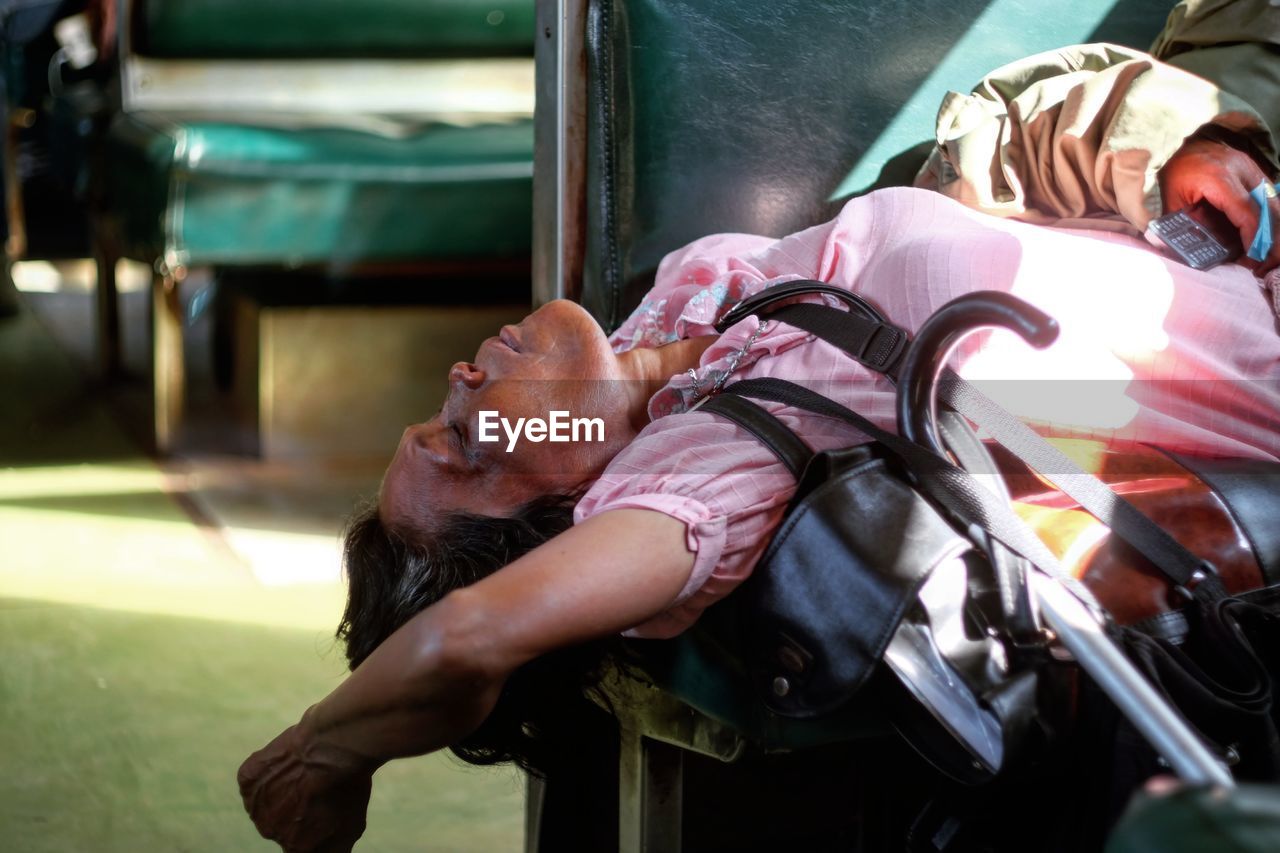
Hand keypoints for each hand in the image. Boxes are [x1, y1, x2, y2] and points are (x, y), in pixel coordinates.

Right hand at [238, 716, 375, 852]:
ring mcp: (255, 805)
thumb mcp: (353, 825)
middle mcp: (271, 833)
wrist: (330, 749)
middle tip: (315, 787)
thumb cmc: (347, 786)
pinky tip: (286, 760)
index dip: (311, 830)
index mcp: (297, 849)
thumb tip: (328, 847)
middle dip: (296, 809)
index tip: (319, 814)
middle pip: (282, 824)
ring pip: (267, 801)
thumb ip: (334, 845)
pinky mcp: (247, 779)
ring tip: (304, 770)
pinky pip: (255, 778)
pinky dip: (267, 770)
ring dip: (280, 790)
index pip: (300, 847)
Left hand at [1159, 136, 1278, 275]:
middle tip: (1265, 265)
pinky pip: (1272, 199)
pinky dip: (1273, 220)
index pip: (1246, 212)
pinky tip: (1268, 239)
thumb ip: (1184, 224)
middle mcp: (1242, 170)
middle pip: (1269, 208)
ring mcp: (1254, 170)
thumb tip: (1192, 253)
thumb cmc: (1176, 172)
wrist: (1187, 143)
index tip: (1252, 261)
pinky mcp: (1258, 173)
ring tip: (1269, 256)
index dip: (1253, 238)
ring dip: (1276, 232)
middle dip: (1271, 240)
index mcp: (1218, 178)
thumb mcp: (1172, 199)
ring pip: (1276, 204)